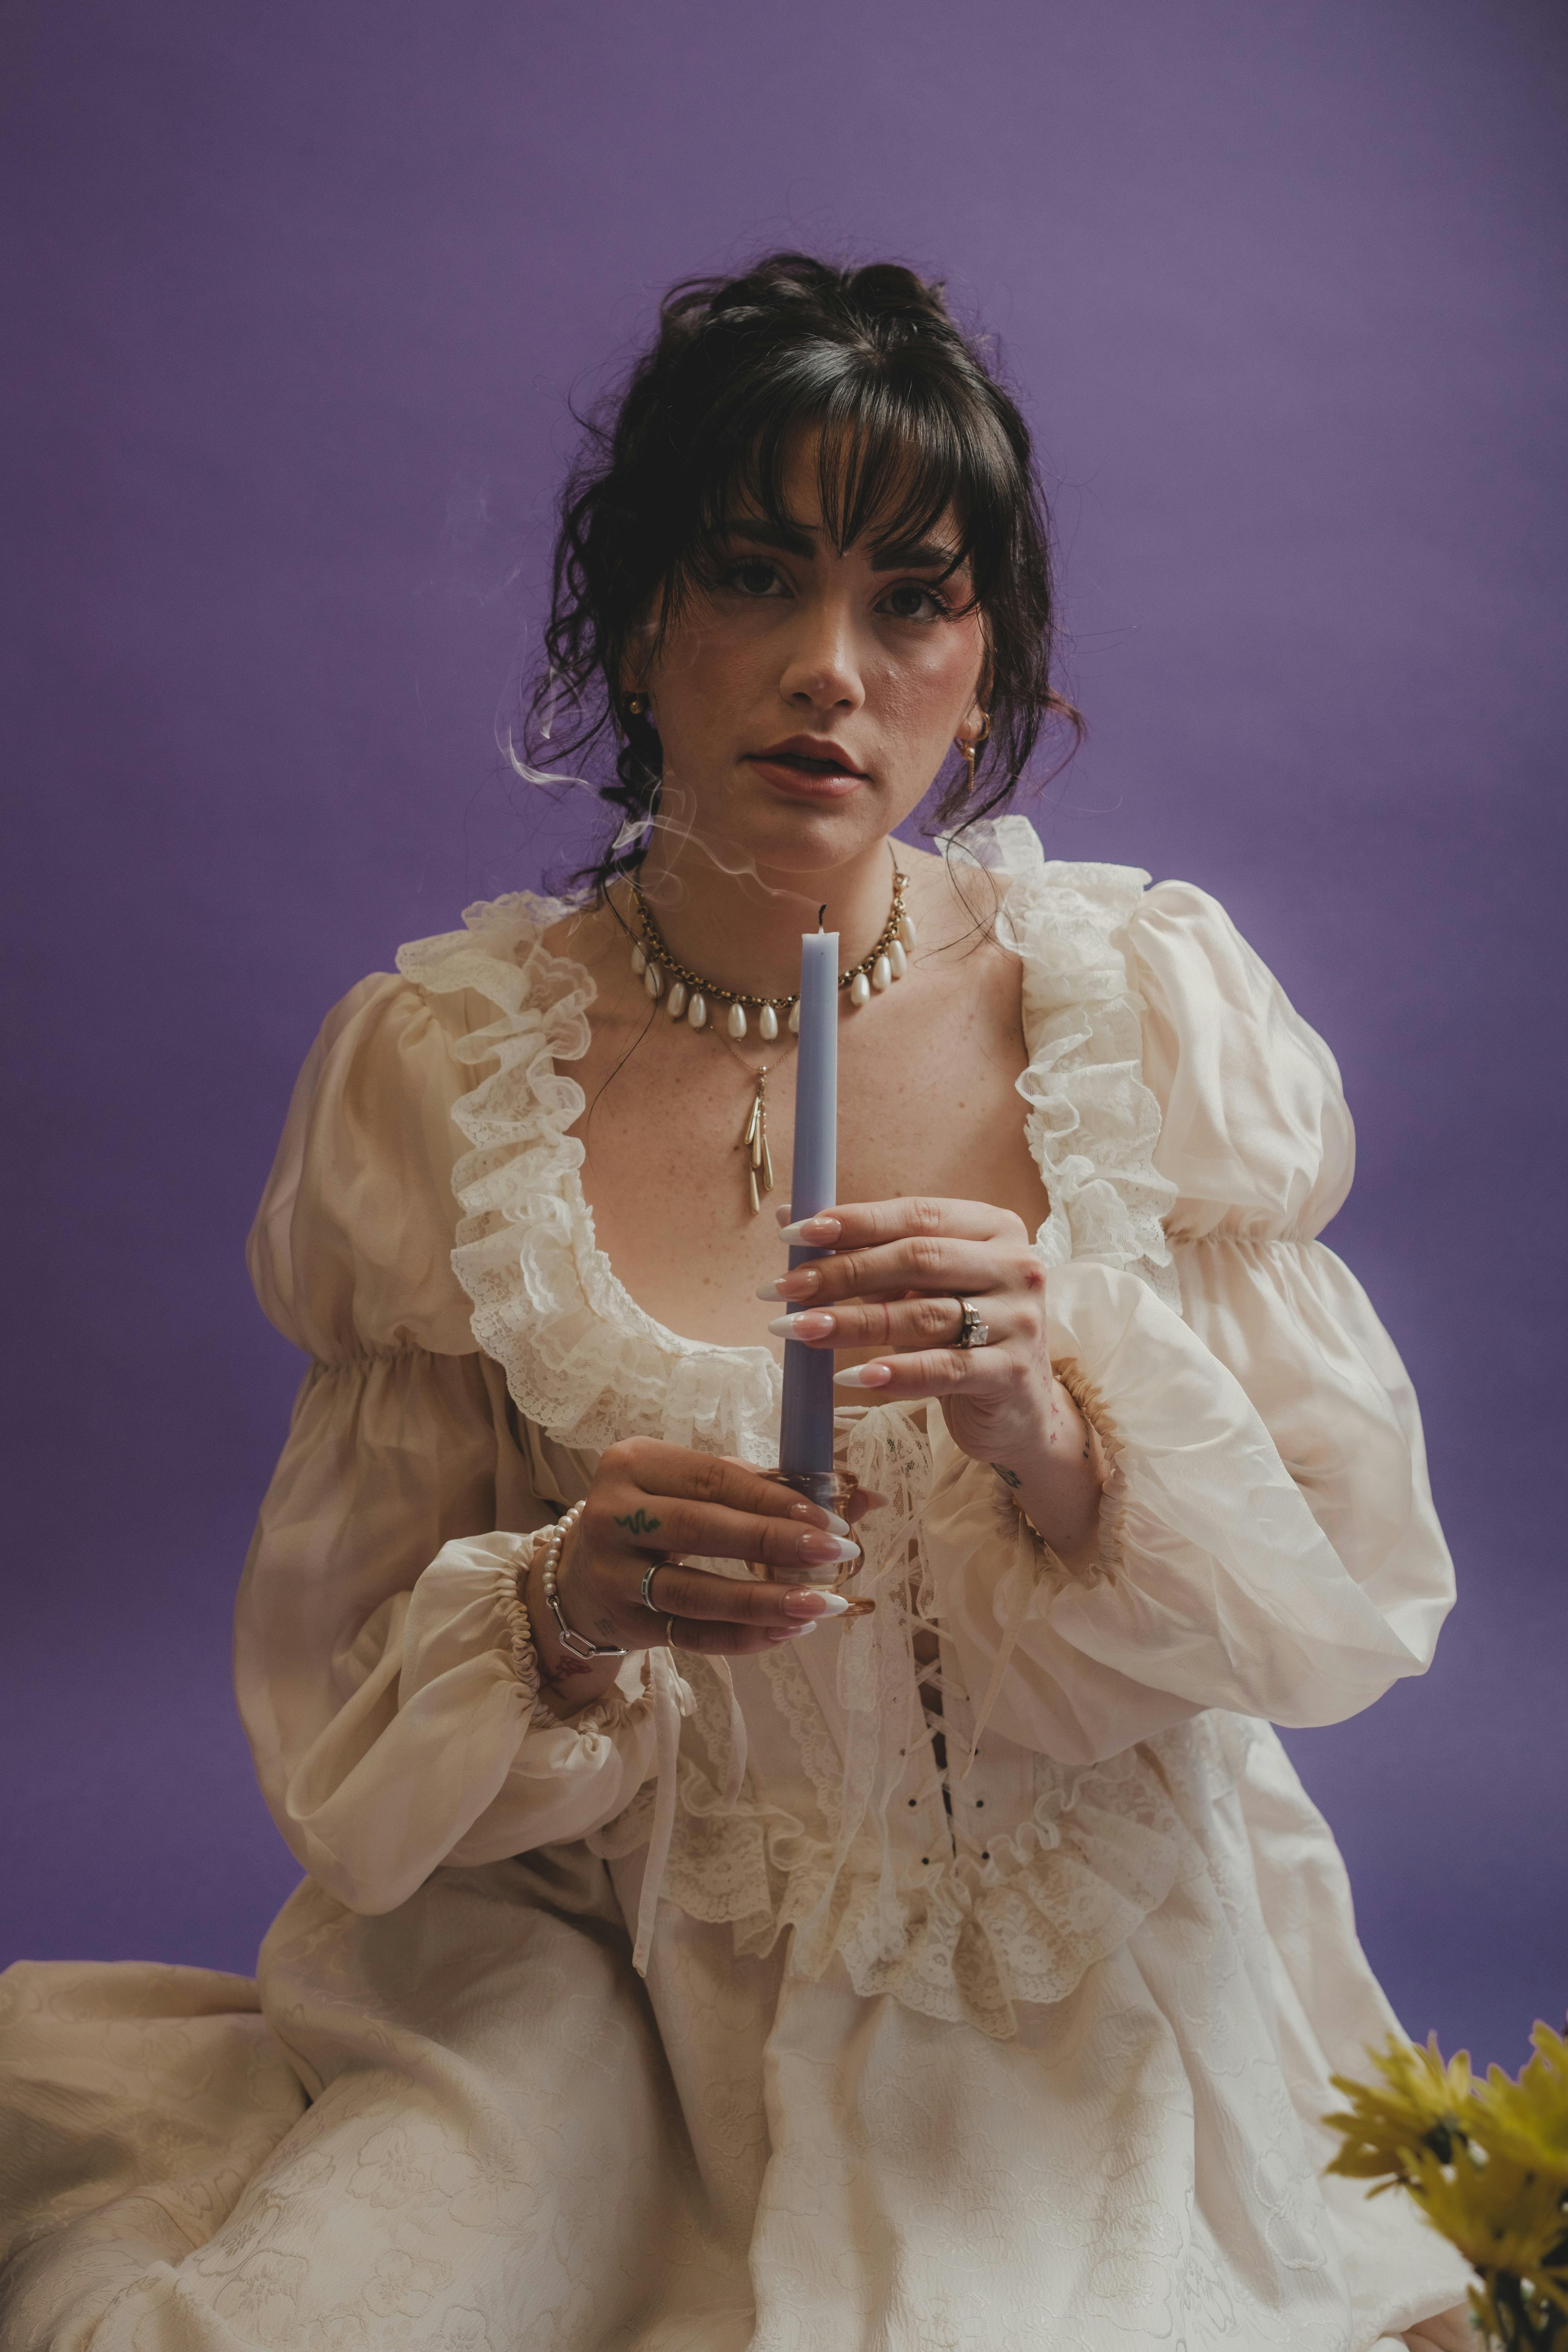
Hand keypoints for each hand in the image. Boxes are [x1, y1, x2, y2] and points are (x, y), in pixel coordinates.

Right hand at [528, 1440, 879, 1704]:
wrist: (580, 1577)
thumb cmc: (654, 1518)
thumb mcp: (693, 1489)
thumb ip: (768, 1489)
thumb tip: (865, 1498)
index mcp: (635, 1463)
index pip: (714, 1478)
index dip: (774, 1499)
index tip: (831, 1518)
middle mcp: (613, 1513)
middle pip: (701, 1528)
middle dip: (774, 1543)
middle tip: (837, 1554)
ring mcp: (611, 1574)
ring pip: (695, 1592)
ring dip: (765, 1600)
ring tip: (822, 1604)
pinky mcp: (622, 1624)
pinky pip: (689, 1635)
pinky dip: (741, 1637)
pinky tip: (786, 1632)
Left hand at [761, 1197, 1102, 1566]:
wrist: (1017, 1409)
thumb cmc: (959, 1336)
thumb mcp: (921, 1288)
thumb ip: (868, 1253)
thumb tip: (790, 1216)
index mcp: (993, 1229)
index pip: (917, 1214)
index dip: (853, 1221)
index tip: (793, 1232)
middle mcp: (1016, 1266)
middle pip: (919, 1259)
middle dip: (842, 1272)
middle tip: (782, 1288)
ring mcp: (1020, 1319)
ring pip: (924, 1315)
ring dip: (852, 1322)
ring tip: (797, 1329)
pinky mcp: (1013, 1372)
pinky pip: (944, 1369)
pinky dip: (895, 1373)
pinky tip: (850, 1377)